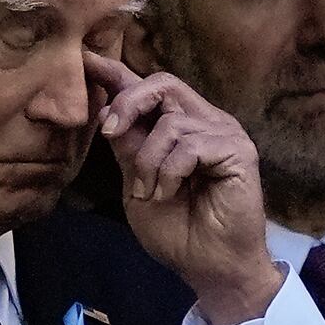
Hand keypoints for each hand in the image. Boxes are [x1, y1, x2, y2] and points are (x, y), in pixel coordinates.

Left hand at [87, 51, 281, 324]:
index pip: (148, 88)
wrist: (206, 265)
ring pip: (170, 122)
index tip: (86, 59)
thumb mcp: (136, 182)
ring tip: (149, 191)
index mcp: (178, 128)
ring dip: (148, 160)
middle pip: (162, 84)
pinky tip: (168, 192)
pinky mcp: (238, 150)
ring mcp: (223, 133)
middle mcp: (202, 122)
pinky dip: (169, 171)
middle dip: (127, 104)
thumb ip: (127, 147)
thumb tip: (106, 109)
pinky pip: (190, 145)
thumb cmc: (175, 228)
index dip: (117, 72)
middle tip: (109, 132)